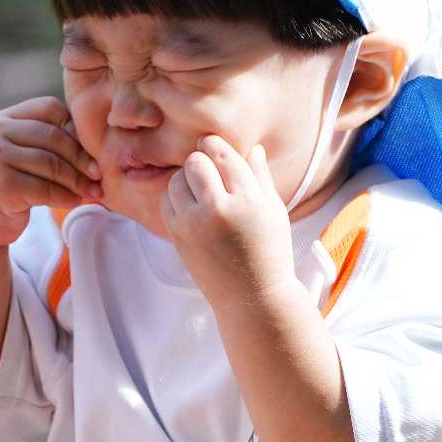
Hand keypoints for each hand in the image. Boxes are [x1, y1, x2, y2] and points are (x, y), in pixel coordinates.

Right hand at [0, 97, 101, 250]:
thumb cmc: (7, 184)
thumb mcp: (20, 153)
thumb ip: (46, 140)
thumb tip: (96, 144)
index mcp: (3, 118)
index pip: (50, 109)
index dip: (75, 128)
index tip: (90, 150)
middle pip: (54, 137)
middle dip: (81, 158)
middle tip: (98, 175)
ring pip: (51, 164)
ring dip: (77, 181)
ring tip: (92, 192)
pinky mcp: (0, 186)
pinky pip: (44, 189)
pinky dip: (64, 197)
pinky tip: (74, 202)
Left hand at [160, 136, 296, 306]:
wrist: (251, 297)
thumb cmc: (269, 252)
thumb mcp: (274, 212)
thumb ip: (260, 177)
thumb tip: (251, 148)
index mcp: (248, 199)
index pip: (222, 154)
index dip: (214, 145)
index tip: (212, 146)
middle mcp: (219, 209)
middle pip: (195, 162)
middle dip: (201, 161)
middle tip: (208, 169)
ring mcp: (194, 224)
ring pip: (177, 180)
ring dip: (186, 178)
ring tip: (201, 189)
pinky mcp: (178, 236)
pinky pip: (167, 201)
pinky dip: (176, 197)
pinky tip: (191, 204)